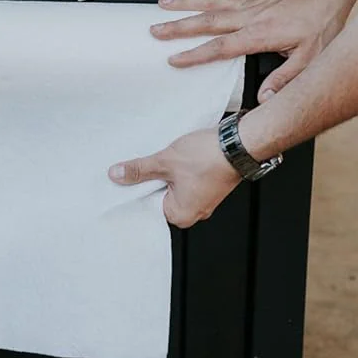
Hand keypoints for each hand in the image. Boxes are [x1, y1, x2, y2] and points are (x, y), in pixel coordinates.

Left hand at [109, 128, 239, 226]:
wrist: (240, 144)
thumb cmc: (209, 157)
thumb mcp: (165, 161)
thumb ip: (139, 170)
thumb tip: (118, 175)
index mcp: (180, 214)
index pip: (147, 206)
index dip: (137, 189)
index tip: (128, 176)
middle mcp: (194, 212)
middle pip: (160, 197)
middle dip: (152, 180)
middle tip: (147, 163)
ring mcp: (204, 200)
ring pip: (174, 187)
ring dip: (167, 173)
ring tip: (166, 158)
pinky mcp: (210, 186)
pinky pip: (187, 182)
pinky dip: (180, 170)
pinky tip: (179, 157)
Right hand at [150, 0, 351, 97]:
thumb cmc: (322, 22)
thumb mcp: (310, 57)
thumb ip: (285, 79)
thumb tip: (265, 100)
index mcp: (261, 33)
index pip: (222, 46)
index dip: (197, 54)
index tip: (175, 60)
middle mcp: (250, 15)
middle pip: (208, 21)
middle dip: (179, 26)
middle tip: (155, 30)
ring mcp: (249, 3)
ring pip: (211, 3)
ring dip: (185, 4)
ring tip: (161, 5)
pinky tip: (189, 0)